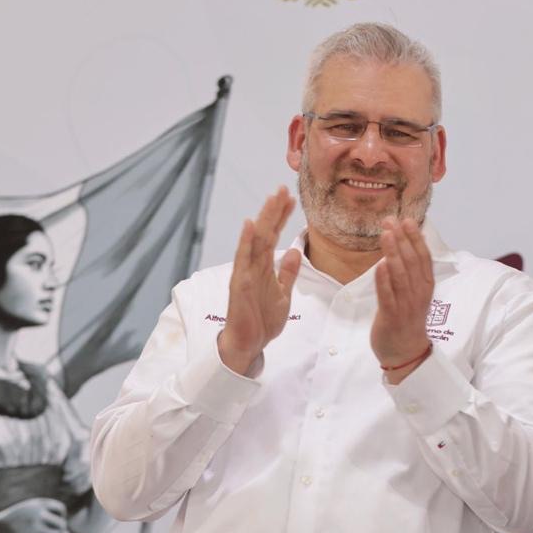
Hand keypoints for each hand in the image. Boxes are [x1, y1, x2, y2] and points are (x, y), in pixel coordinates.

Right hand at [0, 498, 66, 532]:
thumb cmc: (17, 517)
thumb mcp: (30, 506)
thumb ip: (46, 508)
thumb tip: (64, 518)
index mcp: (37, 504)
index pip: (60, 509)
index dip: (61, 515)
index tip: (56, 518)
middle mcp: (36, 515)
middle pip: (61, 524)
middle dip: (62, 528)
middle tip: (59, 530)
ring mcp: (33, 528)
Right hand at [218, 187, 301, 374]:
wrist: (249, 344)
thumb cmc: (262, 321)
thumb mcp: (283, 295)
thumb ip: (287, 273)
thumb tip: (293, 251)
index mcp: (264, 267)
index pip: (274, 236)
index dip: (282, 217)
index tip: (292, 198)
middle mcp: (253, 265)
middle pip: (265, 232)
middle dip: (274, 211)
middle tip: (283, 188)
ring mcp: (245, 273)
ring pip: (255, 240)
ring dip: (264, 219)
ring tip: (271, 198)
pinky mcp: (239, 284)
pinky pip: (243, 260)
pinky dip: (245, 241)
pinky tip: (249, 224)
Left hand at [372, 217, 433, 380]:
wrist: (406, 353)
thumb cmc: (407, 320)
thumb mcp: (414, 293)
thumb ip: (409, 272)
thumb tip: (402, 245)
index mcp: (425, 287)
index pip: (423, 258)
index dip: (416, 238)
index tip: (407, 220)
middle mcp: (418, 294)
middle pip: (411, 262)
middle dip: (402, 239)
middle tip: (391, 220)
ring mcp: (405, 306)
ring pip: (400, 276)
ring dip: (393, 253)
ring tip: (386, 234)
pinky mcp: (391, 317)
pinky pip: (387, 296)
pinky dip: (384, 280)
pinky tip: (380, 265)